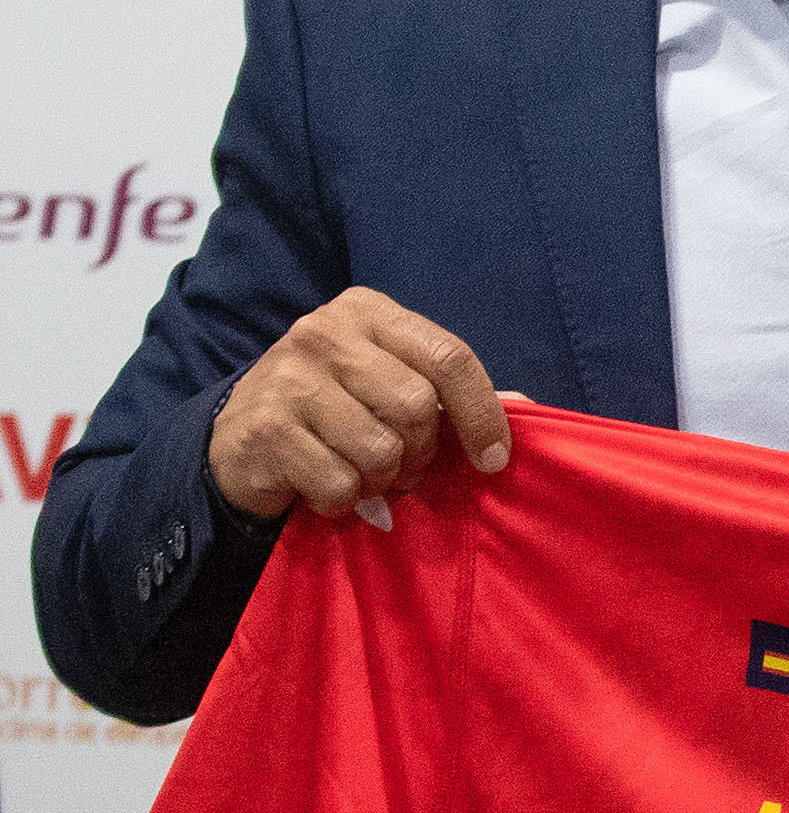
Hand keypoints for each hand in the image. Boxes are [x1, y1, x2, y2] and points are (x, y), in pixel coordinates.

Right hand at [208, 288, 510, 521]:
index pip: (449, 357)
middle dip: (421, 453)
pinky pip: (340, 483)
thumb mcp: (389, 382)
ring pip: (381, 450)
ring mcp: (288, 378)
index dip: (482, 414)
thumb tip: (526, 406)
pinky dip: (343, 500)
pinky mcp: (264, 429)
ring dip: (381, 480)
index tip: (494, 459)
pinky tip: (322, 485)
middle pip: (418, 406)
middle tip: (402, 466)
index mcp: (367, 312)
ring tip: (360, 473)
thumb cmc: (334, 409)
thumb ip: (451, 393)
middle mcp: (323, 333)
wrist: (237, 438)